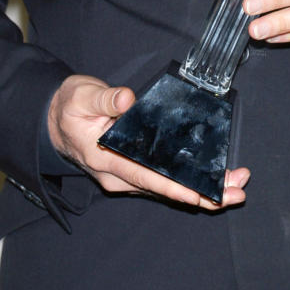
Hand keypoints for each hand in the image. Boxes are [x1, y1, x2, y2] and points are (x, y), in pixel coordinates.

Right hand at [47, 74, 248, 209]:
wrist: (53, 120)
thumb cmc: (70, 107)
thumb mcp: (82, 96)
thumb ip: (104, 98)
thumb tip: (126, 100)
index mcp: (106, 159)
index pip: (147, 177)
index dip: (177, 187)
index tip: (204, 193)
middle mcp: (117, 176)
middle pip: (164, 189)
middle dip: (202, 193)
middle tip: (236, 192)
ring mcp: (124, 177)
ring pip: (166, 188)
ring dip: (201, 189)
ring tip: (234, 187)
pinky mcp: (132, 171)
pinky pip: (162, 181)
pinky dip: (188, 182)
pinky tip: (210, 179)